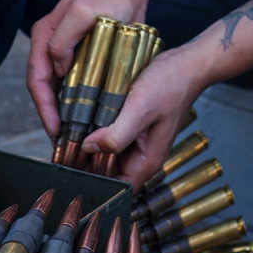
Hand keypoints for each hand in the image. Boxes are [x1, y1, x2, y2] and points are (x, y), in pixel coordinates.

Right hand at [27, 0, 142, 137]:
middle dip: (49, 114)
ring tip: (70, 136)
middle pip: (44, 86)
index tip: (54, 128)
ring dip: (61, 111)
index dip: (44, 106)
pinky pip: (72, 82)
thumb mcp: (84, 13)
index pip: (37, 77)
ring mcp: (65, 49)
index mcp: (44, 33)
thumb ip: (63, 38)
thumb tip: (57, 68)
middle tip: (60, 140)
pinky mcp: (81, 55)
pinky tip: (82, 117)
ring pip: (57, 87)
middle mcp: (50, 43)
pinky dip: (74, 101)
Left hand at [81, 44, 205, 188]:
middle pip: (107, 171)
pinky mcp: (133, 124)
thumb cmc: (172, 85)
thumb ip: (117, 135)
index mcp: (146, 161)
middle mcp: (141, 154)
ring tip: (72, 131)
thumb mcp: (142, 109)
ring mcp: (137, 139)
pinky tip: (85, 117)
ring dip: (90, 144)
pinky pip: (110, 133)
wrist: (187, 63)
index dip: (93, 183)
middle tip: (65, 147)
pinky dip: (98, 128)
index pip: (115, 189)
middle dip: (87, 162)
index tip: (72, 170)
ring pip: (107, 151)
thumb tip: (88, 148)